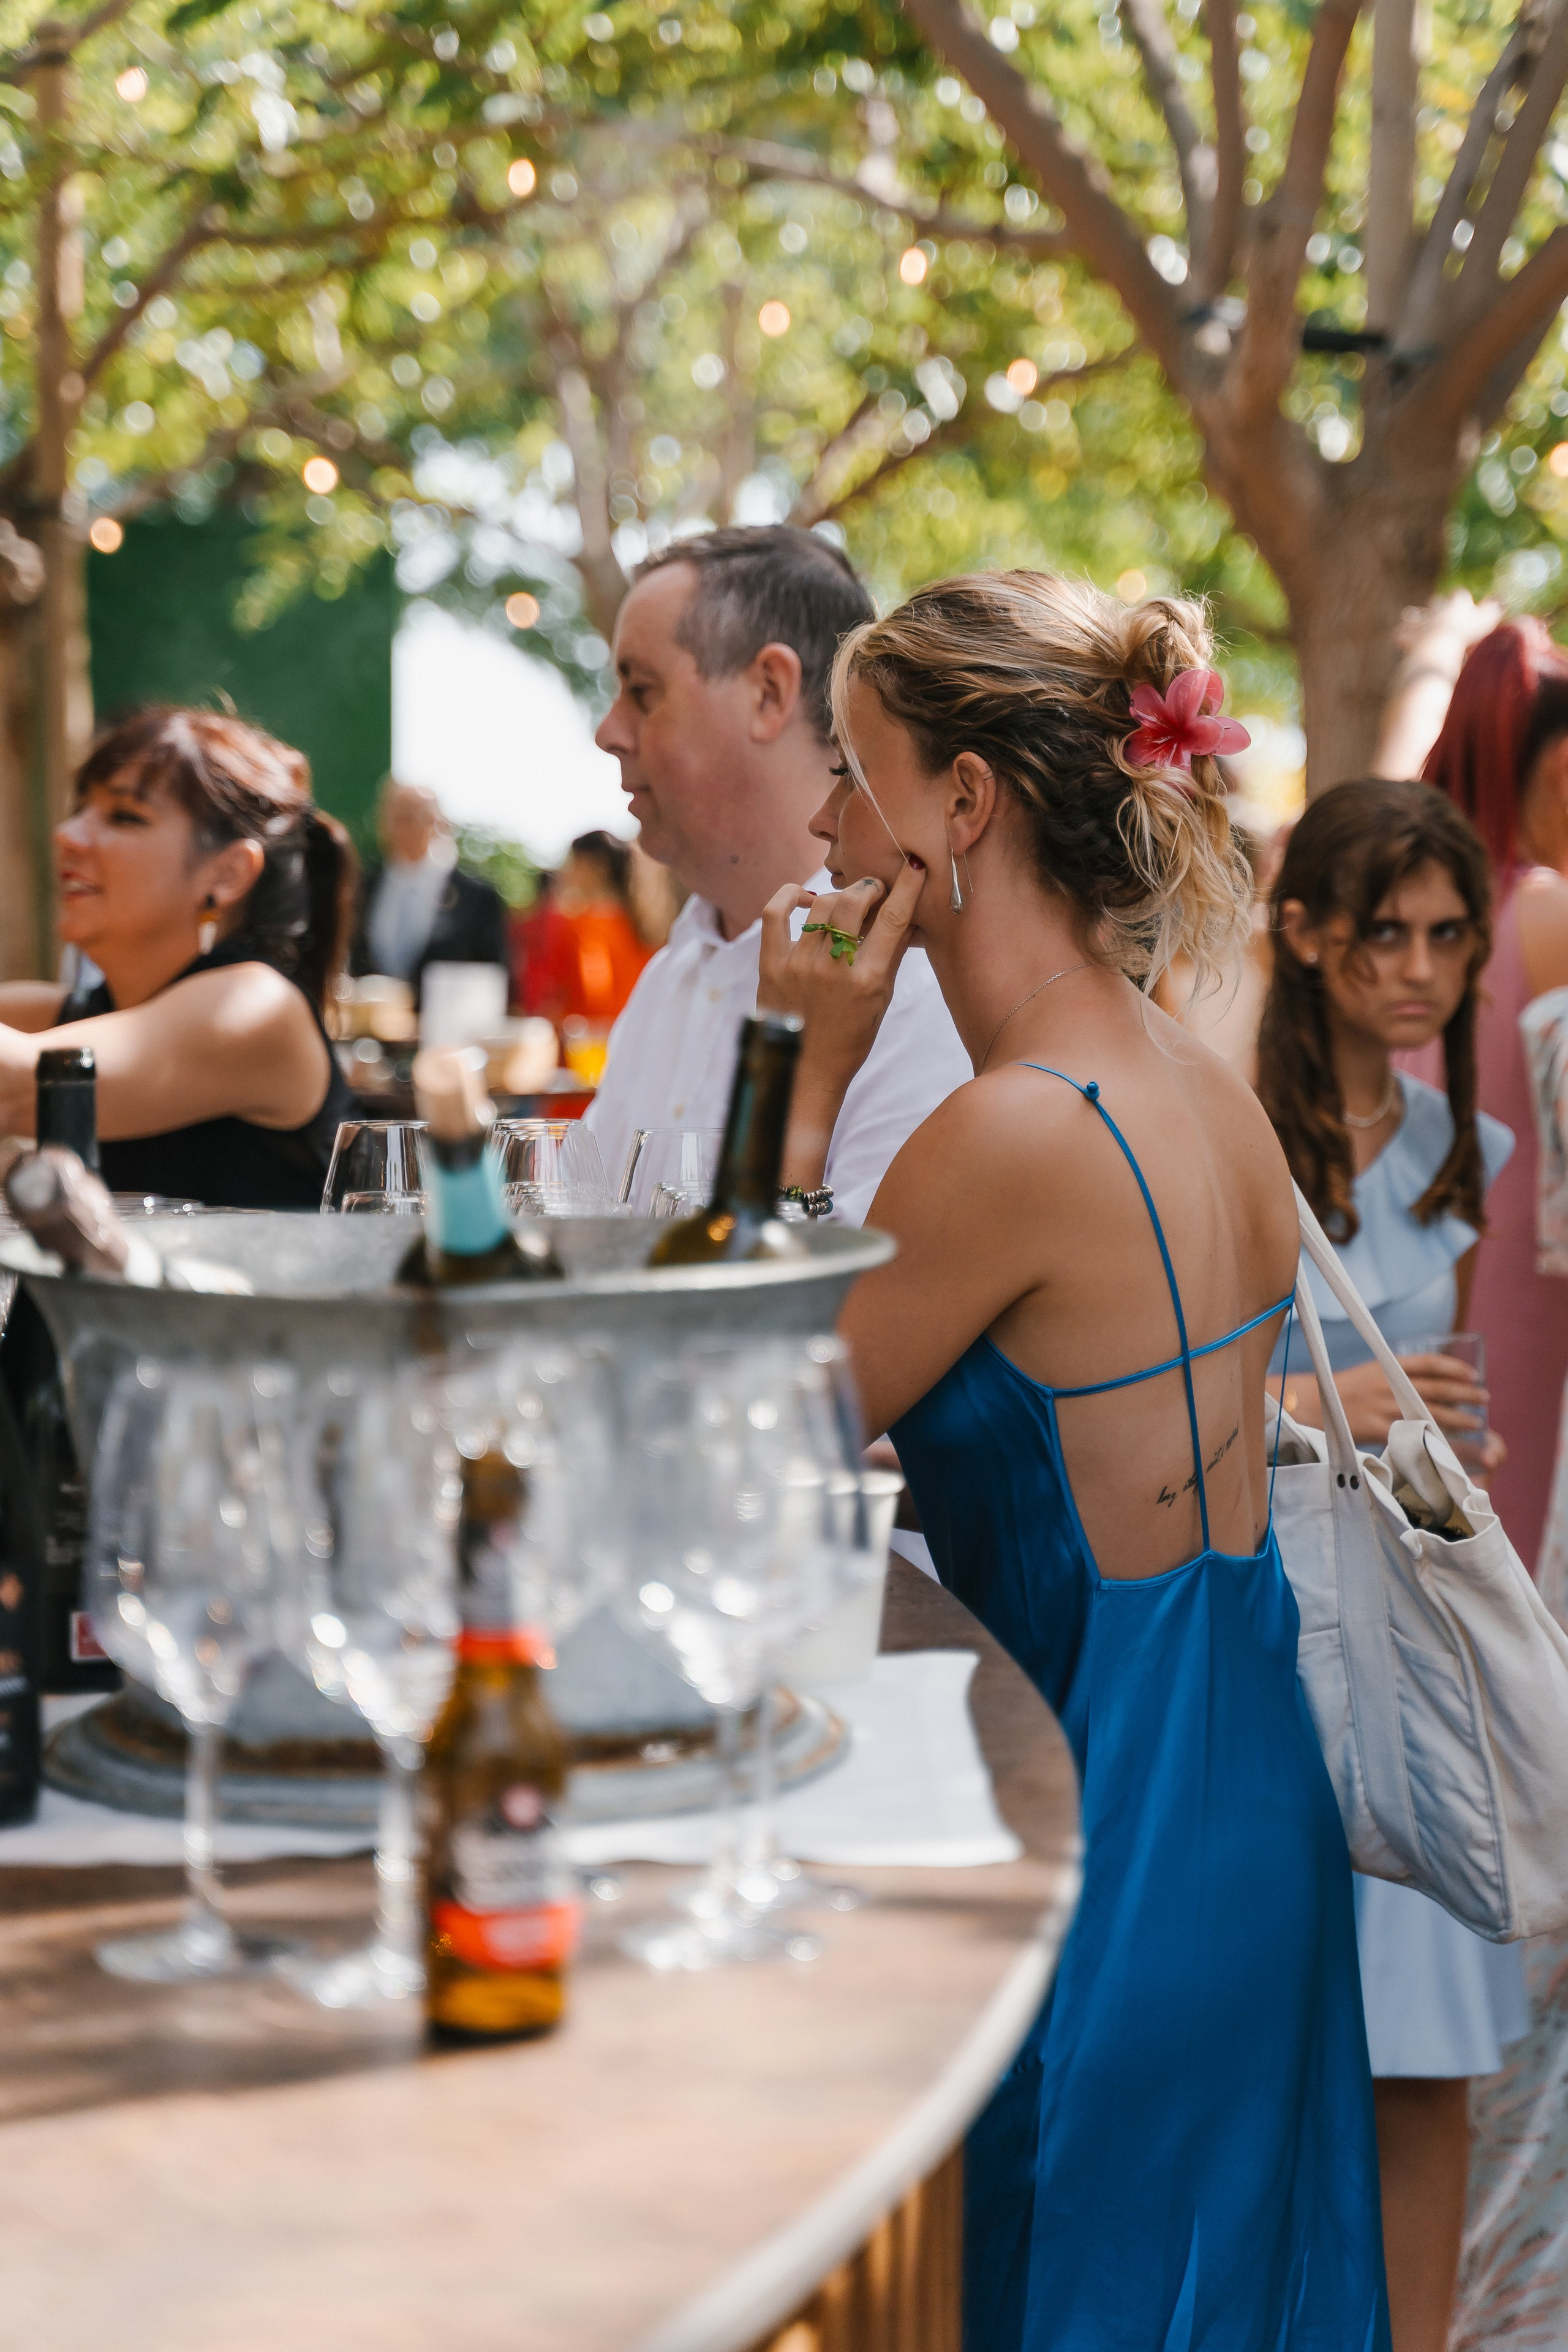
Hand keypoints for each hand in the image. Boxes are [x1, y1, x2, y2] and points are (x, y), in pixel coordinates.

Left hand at [759, 860, 924, 1096]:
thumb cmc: (850, 1039)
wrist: (805, 1071)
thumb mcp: (880, 1001)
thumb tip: (903, 916)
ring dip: (839, 894)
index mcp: (867, 980)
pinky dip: (789, 895)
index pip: (893, 920)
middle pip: (854, 902)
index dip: (906, 888)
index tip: (913, 868)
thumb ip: (890, 957)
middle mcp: (833, 968)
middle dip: (870, 886)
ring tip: (846, 901)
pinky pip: (775, 914)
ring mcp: (798, 965)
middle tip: (875, 889)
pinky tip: (804, 897)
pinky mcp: (771, 965)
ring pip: (822, 904)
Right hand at [1280, 1354, 1490, 1451]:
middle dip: (1464, 1394)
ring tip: (1477, 1424)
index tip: (1473, 1374)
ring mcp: (1386, 1407)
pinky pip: (1416, 1435)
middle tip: (1484, 1398)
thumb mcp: (1371, 1373)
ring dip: (1459, 1419)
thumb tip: (1433, 1384)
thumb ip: (1398, 1377)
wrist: (1312, 1404)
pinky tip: (1450, 1446)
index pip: (1429, 1363)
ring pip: (1432, 1413)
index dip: (1454, 1367)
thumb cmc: (1344, 1391)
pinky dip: (1436, 1440)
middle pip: (1437, 1388)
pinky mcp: (1381, 1429)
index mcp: (1387, 1366)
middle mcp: (1389, 1384)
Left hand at [1393, 590, 1500, 663]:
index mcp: (1457, 604)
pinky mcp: (1409, 635)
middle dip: (1437, 606)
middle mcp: (1438, 609)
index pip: (1460, 596)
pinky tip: (1400, 638)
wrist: (1441, 645)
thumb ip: (1493, 610)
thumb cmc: (1467, 634)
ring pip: (1414, 614)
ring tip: (1410, 617)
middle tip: (1438, 610)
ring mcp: (1422, 621)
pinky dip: (1402, 635)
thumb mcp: (1486, 621)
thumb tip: (1502, 601)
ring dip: (1413, 617)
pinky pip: (1401, 633)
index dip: (1462, 600)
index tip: (1464, 604)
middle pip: (1436, 602)